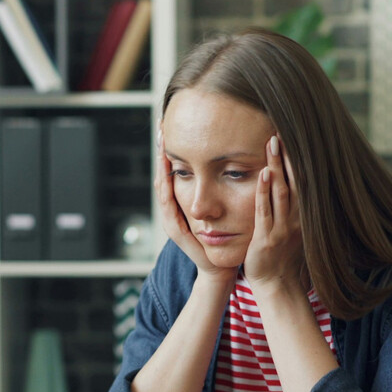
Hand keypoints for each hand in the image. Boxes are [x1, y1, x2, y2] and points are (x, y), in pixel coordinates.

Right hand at [154, 127, 234, 287]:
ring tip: (162, 142)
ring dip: (160, 164)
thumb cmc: (224, 236)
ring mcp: (171, 219)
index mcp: (182, 202)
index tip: (172, 125)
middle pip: (163, 173)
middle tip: (161, 126)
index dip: (172, 149)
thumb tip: (231, 159)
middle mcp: (172, 209)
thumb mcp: (221, 206)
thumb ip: (221, 186)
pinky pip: (167, 204)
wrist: (220, 267)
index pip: (174, 169)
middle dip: (161, 150)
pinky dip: (166, 186)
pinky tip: (166, 172)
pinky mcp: (175, 229)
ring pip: (162, 186)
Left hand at [244, 135, 303, 291]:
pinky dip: (264, 192)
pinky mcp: (267, 238)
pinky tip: (261, 174)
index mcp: (302, 216)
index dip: (297, 159)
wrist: (277, 286)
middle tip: (280, 131)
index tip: (291, 137)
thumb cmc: (281, 257)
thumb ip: (292, 208)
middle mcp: (296, 219)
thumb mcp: (292, 229)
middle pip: (294, 181)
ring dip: (276, 166)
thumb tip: (291, 184)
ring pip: (281, 192)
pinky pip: (265, 212)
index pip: (301, 181)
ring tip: (272, 143)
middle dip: (287, 156)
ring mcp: (283, 228)